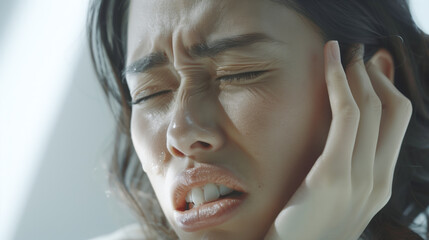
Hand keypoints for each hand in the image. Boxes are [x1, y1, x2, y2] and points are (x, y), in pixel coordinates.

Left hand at [265, 41, 412, 239]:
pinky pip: (346, 115)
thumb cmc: (303, 225)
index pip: (398, 124)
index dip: (388, 89)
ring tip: (341, 51)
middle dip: (377, 75)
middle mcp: (379, 181)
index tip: (371, 68)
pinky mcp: (334, 174)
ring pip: (372, 107)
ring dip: (358, 72)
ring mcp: (361, 179)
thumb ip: (345, 166)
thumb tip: (342, 132)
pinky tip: (329, 61)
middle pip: (394, 111)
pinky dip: (339, 81)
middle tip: (357, 54)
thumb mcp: (333, 196)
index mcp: (381, 185)